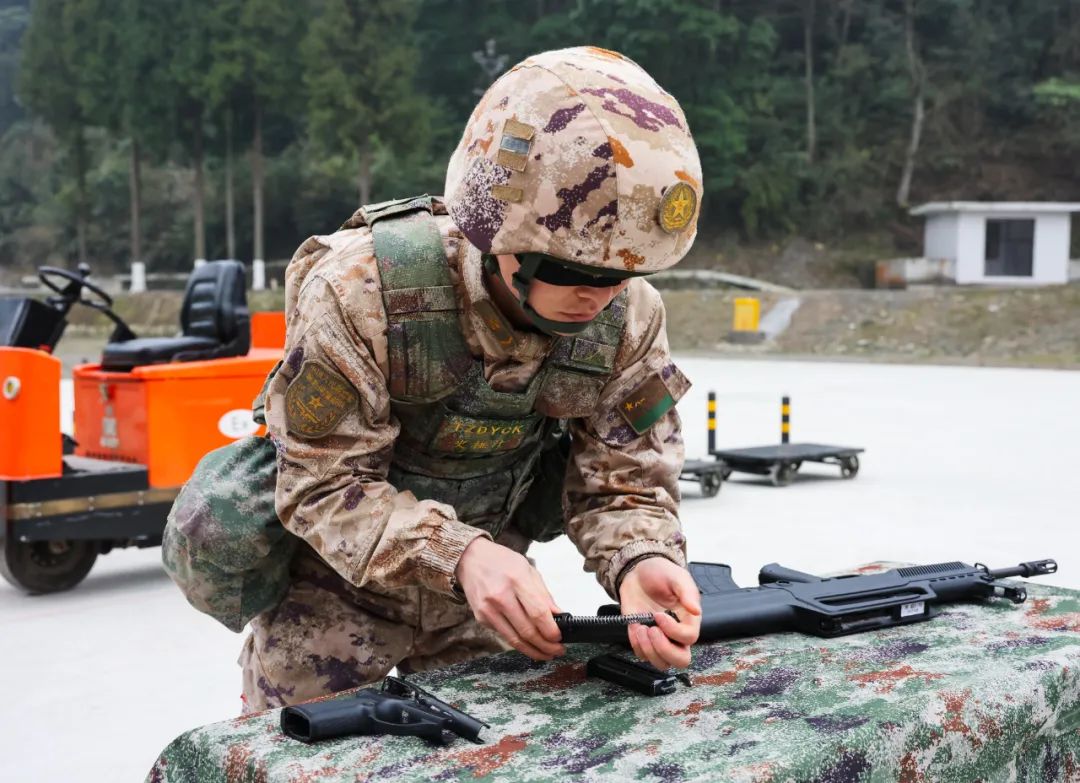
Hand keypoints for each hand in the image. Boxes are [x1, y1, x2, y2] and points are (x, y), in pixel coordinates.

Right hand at [455, 537, 565, 660]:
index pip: (537, 612)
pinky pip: (504, 635)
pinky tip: (530, 645)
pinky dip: (519, 643)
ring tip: (547, 654)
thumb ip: (543, 594)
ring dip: (533, 651)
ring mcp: (488, 609)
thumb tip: (559, 616)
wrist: (470, 559)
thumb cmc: (501, 562)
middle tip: (558, 650)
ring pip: (514, 639)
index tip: (560, 637)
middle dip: (546, 645)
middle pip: (527, 630)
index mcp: (516, 580)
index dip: (551, 630)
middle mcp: (500, 596)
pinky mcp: (481, 618)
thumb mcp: (527, 569)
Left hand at [618, 557, 701, 669]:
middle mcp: (676, 634)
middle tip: (652, 630)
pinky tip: (635, 626)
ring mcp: (660, 638)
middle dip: (664, 649)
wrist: (638, 571)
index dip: (673, 630)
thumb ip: (688, 593)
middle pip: (680, 660)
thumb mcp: (677, 577)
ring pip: (661, 663)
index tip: (659, 615)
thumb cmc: (661, 573)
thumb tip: (696, 610)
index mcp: (689, 619)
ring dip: (649, 649)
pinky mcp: (643, 639)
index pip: (689, 638)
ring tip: (641, 628)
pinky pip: (642, 655)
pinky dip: (636, 644)